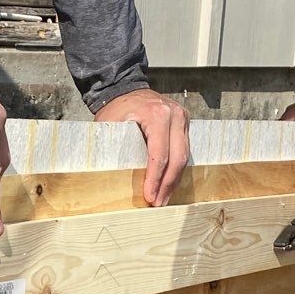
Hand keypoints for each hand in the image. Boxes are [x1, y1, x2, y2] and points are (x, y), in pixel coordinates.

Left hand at [94, 88, 190, 204]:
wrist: (125, 88)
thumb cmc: (116, 108)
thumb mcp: (110, 125)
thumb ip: (115, 147)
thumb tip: (112, 178)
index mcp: (157, 114)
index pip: (159, 154)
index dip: (155, 179)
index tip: (149, 197)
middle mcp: (175, 115)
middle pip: (177, 158)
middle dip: (167, 185)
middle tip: (158, 204)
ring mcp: (182, 118)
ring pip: (184, 156)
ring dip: (174, 180)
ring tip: (163, 199)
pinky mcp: (184, 124)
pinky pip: (184, 151)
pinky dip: (176, 170)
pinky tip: (168, 184)